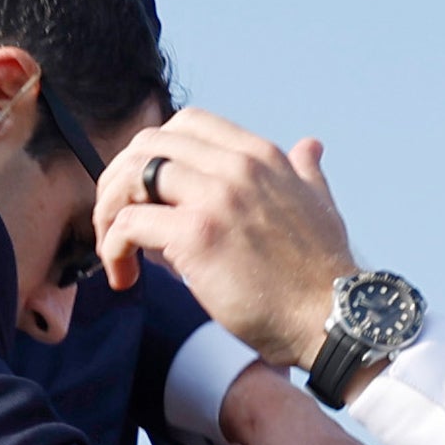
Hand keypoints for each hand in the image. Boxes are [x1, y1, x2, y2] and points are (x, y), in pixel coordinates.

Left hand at [93, 108, 355, 368]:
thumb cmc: (321, 274)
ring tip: (113, 249)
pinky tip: (123, 275)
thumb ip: (305, 172)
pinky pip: (129, 224)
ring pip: (131, 177)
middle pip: (149, 144)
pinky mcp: (196, 236)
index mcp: (259, 156)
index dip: (154, 152)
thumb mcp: (319, 205)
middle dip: (119, 178)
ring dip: (108, 212)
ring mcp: (215, 198)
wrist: (336, 320)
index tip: (145, 190)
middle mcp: (236, 167)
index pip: (187, 124)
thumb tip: (310, 145)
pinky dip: (113, 248)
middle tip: (116, 219)